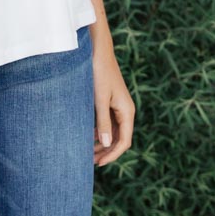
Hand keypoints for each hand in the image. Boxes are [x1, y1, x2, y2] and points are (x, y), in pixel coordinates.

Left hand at [90, 35, 134, 166]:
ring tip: (87, 152)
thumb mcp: (99, 99)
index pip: (123, 141)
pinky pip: (107, 123)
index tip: (97, 164)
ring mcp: (118, 107)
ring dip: (102, 143)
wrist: (98, 52)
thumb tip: (105, 143)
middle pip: (119, 139)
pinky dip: (99, 132)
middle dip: (106, 152)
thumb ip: (102, 122)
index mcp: (127, 112)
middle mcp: (125, 111)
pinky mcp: (110, 102)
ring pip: (112, 132)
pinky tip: (88, 136)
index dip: (112, 155)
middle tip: (90, 162)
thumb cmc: (99, 73)